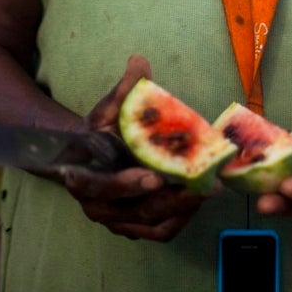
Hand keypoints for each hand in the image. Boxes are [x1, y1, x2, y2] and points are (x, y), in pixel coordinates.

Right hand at [63, 54, 204, 240]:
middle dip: (169, 198)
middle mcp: (98, 206)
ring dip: (180, 208)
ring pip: (151, 222)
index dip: (125, 184)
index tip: (153, 176)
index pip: (99, 186)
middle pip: (134, 210)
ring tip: (208, 189)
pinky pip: (161, 231)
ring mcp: (117, 221)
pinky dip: (181, 218)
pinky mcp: (135, 228)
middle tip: (199, 185)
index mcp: (83, 176)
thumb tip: (139, 61)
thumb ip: (125, 88)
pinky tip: (199, 199)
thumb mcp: (109, 107)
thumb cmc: (102, 130)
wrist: (93, 156)